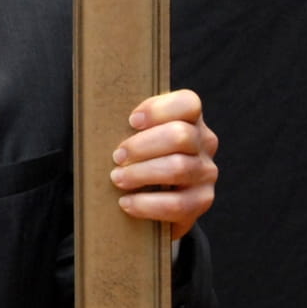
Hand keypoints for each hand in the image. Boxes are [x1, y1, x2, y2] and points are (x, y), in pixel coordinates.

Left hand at [110, 88, 218, 239]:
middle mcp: (204, 143)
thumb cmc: (137, 158)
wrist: (152, 198)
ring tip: (117, 178)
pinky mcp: (201, 200)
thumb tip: (100, 120)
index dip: (158, 110)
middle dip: (142, 146)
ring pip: (178, 168)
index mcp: (190, 119)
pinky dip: (147, 204)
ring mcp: (205, 172)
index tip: (132, 121)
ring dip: (141, 174)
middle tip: (117, 157)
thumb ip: (129, 127)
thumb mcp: (136, 136)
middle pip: (180, 136)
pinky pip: (177, 204)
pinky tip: (127, 202)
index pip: (188, 103)